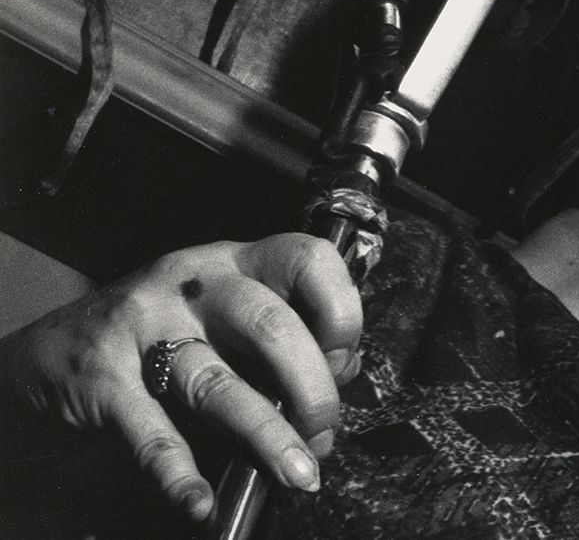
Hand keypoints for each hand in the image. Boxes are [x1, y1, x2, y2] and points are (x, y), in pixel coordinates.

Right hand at [0, 233, 361, 521]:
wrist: (52, 348)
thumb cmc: (164, 331)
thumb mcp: (225, 314)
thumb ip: (284, 336)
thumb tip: (342, 374)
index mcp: (236, 263)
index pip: (307, 260)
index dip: (341, 310)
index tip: (344, 360)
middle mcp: (195, 285)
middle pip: (272, 327)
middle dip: (312, 390)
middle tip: (324, 433)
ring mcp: (145, 327)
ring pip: (218, 382)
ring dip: (267, 436)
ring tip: (298, 472)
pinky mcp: (104, 377)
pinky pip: (151, 431)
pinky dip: (179, 472)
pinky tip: (202, 500)